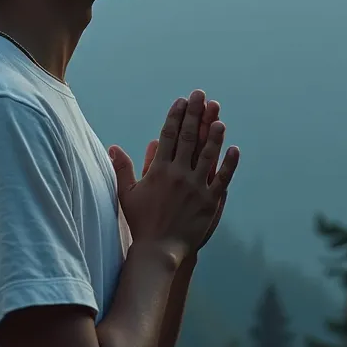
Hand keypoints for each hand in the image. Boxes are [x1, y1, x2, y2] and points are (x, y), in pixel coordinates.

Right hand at [108, 90, 239, 261]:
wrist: (159, 251)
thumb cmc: (141, 222)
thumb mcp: (127, 194)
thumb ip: (121, 168)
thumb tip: (112, 146)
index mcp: (159, 170)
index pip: (168, 136)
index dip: (175, 116)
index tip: (181, 101)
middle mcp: (179, 175)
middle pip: (188, 138)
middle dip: (195, 114)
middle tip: (200, 95)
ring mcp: (196, 187)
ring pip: (208, 154)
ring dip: (214, 134)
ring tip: (218, 117)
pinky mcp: (210, 201)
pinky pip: (222, 178)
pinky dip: (228, 163)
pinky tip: (233, 149)